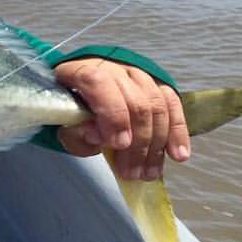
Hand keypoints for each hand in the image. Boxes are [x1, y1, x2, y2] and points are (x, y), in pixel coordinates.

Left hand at [54, 58, 190, 179]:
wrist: (82, 94)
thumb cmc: (72, 112)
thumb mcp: (64, 126)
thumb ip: (77, 134)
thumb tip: (98, 138)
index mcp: (82, 71)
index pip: (100, 84)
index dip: (113, 115)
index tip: (118, 144)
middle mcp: (113, 68)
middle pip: (135, 102)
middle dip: (137, 143)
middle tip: (131, 172)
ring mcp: (137, 75)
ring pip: (157, 106)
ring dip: (155, 145)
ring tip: (147, 173)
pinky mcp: (157, 86)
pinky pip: (173, 105)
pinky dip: (177, 132)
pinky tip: (177, 155)